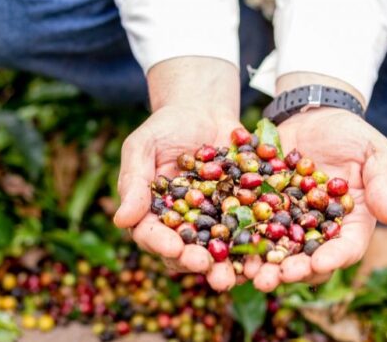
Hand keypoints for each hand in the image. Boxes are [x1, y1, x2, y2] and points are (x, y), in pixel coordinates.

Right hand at [114, 57, 245, 290]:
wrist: (204, 110)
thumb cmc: (165, 126)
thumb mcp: (143, 146)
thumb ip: (133, 181)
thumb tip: (121, 220)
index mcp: (152, 214)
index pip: (151, 235)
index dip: (162, 245)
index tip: (175, 249)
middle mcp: (181, 225)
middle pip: (184, 252)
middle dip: (195, 262)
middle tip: (207, 267)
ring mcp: (211, 222)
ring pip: (216, 250)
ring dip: (226, 265)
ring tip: (235, 275)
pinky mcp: (239, 213)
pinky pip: (247, 231)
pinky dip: (254, 243)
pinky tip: (265, 249)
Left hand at [250, 77, 386, 291]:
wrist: (314, 114)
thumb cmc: (353, 134)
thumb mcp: (375, 151)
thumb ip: (383, 182)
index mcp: (352, 223)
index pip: (346, 248)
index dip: (333, 259)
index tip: (318, 264)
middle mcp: (320, 231)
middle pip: (308, 260)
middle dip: (291, 272)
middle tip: (273, 279)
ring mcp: (290, 222)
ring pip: (277, 252)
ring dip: (262, 266)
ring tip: (247, 274)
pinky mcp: (264, 208)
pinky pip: (251, 227)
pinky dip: (240, 239)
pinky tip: (226, 246)